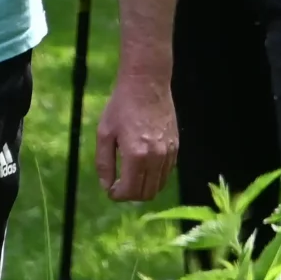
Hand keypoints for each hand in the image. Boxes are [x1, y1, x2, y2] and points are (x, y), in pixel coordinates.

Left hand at [93, 69, 175, 202]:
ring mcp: (169, 152)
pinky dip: (155, 176)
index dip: (118, 196)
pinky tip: (143, 165)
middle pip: (147, 193)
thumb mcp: (104, 133)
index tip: (110, 190)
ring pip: (159, 186)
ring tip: (130, 176)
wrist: (147, 83)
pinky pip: (167, 173)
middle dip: (131, 195)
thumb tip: (106, 186)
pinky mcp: (176, 147)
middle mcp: (156, 157)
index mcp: (136, 155)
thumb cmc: (121, 106)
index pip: (130, 191)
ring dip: (144, 187)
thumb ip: (104, 163)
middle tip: (119, 185)